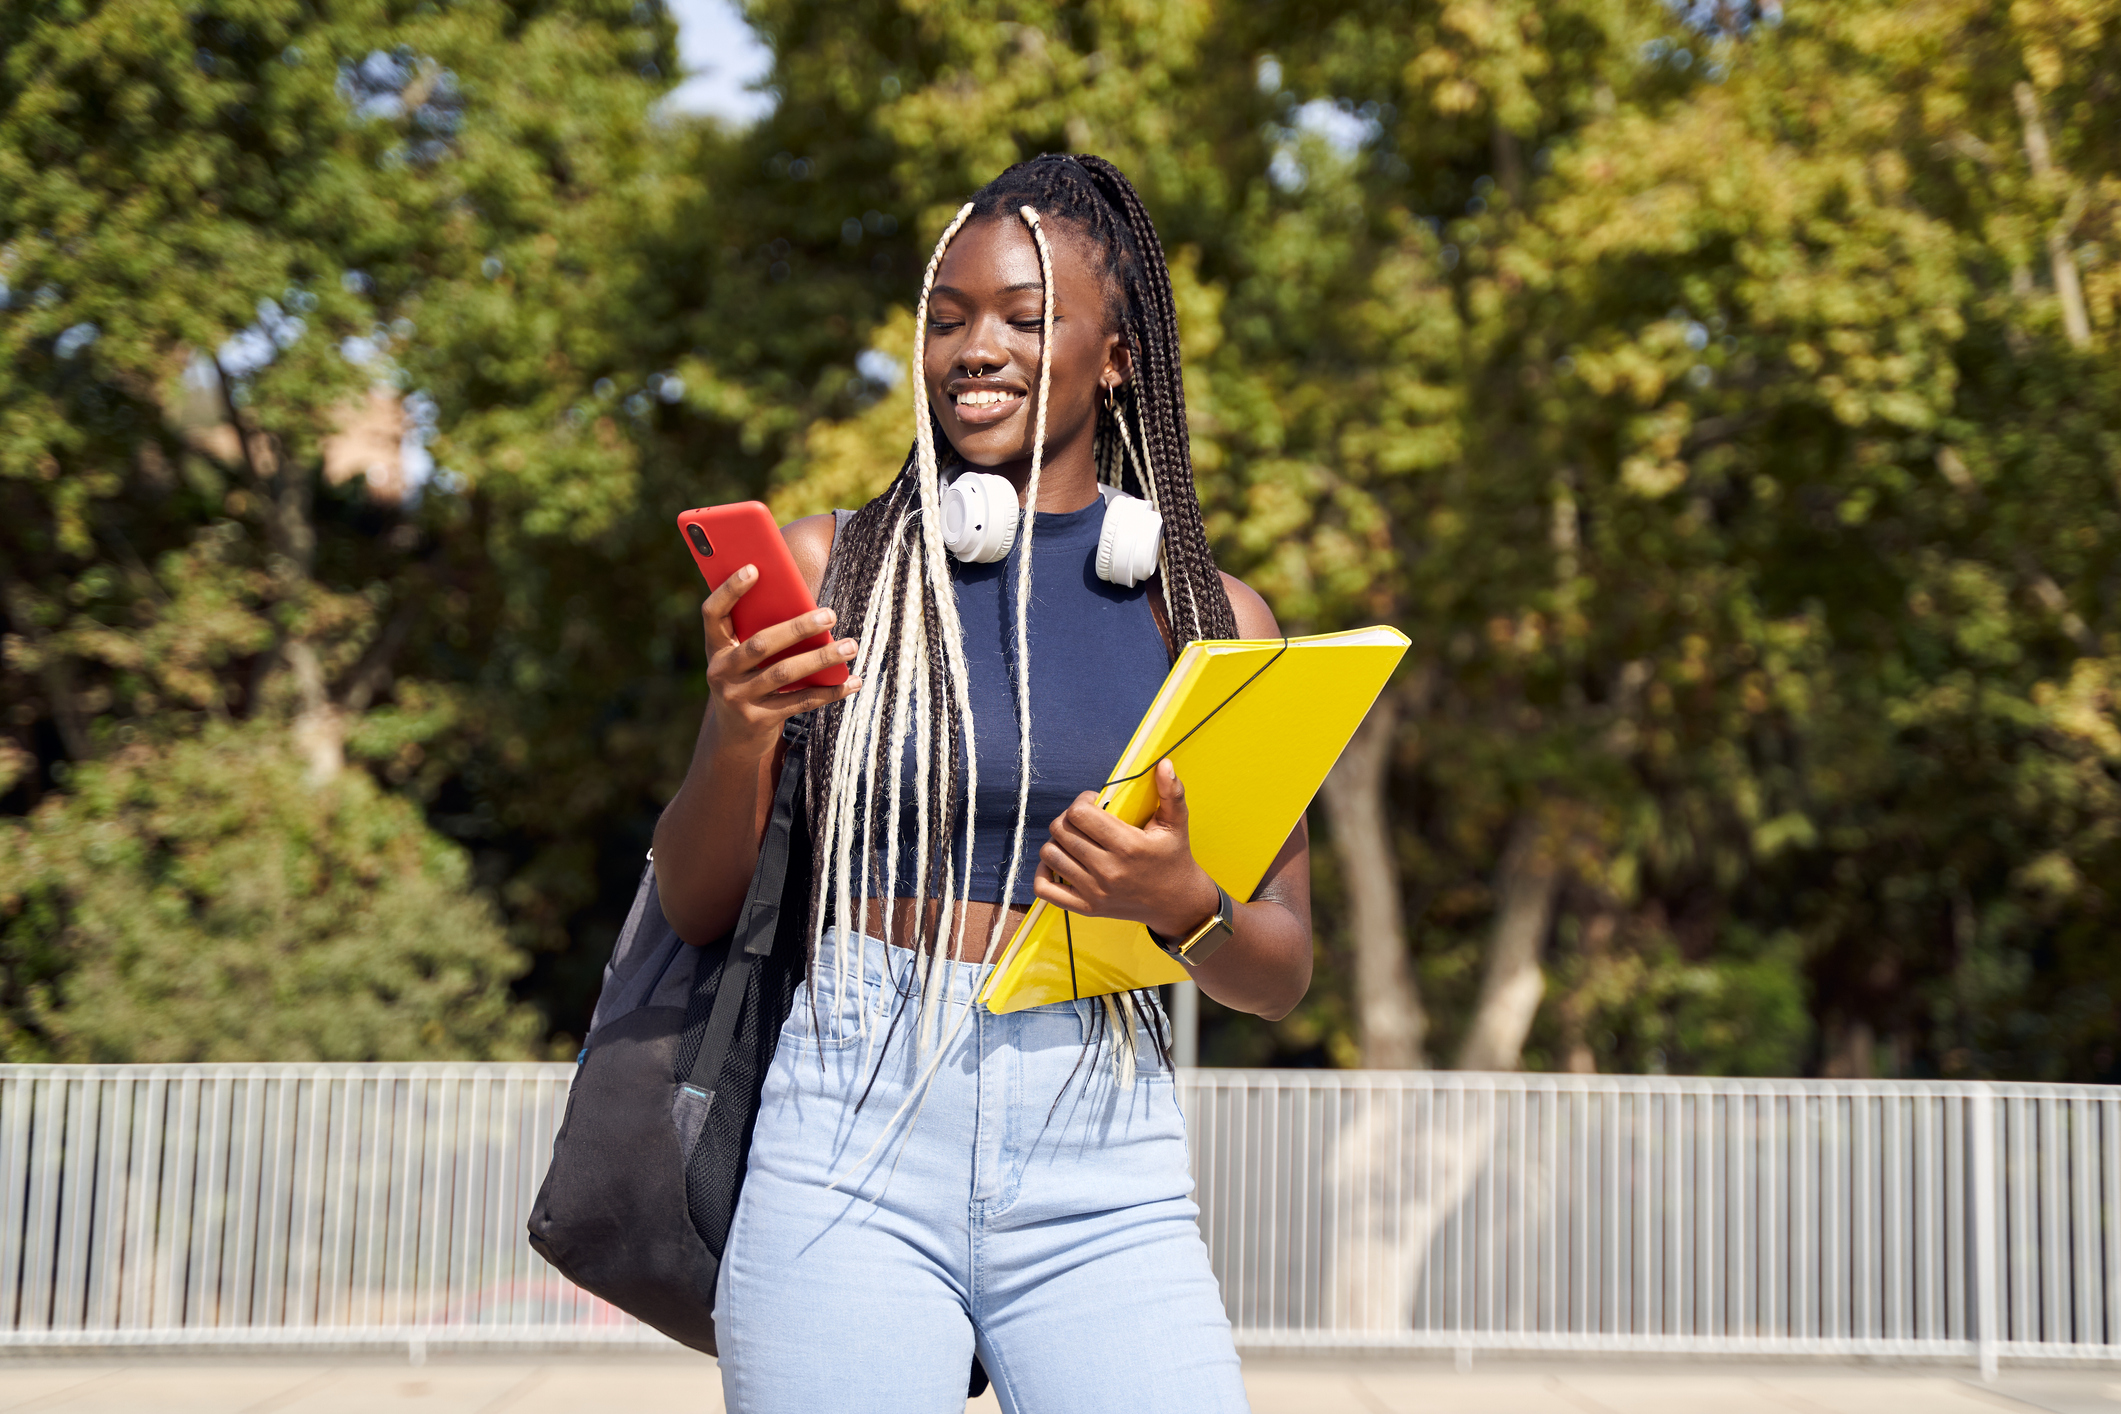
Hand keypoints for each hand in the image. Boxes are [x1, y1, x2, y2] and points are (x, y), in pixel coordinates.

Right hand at [701, 565, 860, 743]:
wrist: (734, 737)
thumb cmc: (748, 680)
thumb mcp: (742, 656)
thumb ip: (759, 631)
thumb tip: (806, 605)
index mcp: (715, 647)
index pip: (713, 613)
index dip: (730, 590)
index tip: (754, 568)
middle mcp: (720, 672)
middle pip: (760, 644)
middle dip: (797, 628)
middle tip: (830, 615)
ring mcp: (738, 698)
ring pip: (784, 673)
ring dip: (821, 658)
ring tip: (850, 645)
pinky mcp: (758, 720)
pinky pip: (799, 702)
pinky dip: (828, 691)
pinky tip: (851, 681)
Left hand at [1033, 759, 1220, 937]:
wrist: (1176, 903)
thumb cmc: (1174, 858)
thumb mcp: (1176, 824)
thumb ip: (1171, 792)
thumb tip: (1164, 764)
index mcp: (1128, 846)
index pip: (1080, 814)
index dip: (1082, 801)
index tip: (1094, 802)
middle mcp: (1109, 871)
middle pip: (1061, 831)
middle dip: (1068, 817)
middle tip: (1084, 819)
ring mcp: (1095, 892)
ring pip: (1050, 855)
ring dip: (1057, 841)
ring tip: (1075, 838)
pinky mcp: (1087, 908)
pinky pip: (1046, 889)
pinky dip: (1044, 872)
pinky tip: (1059, 861)